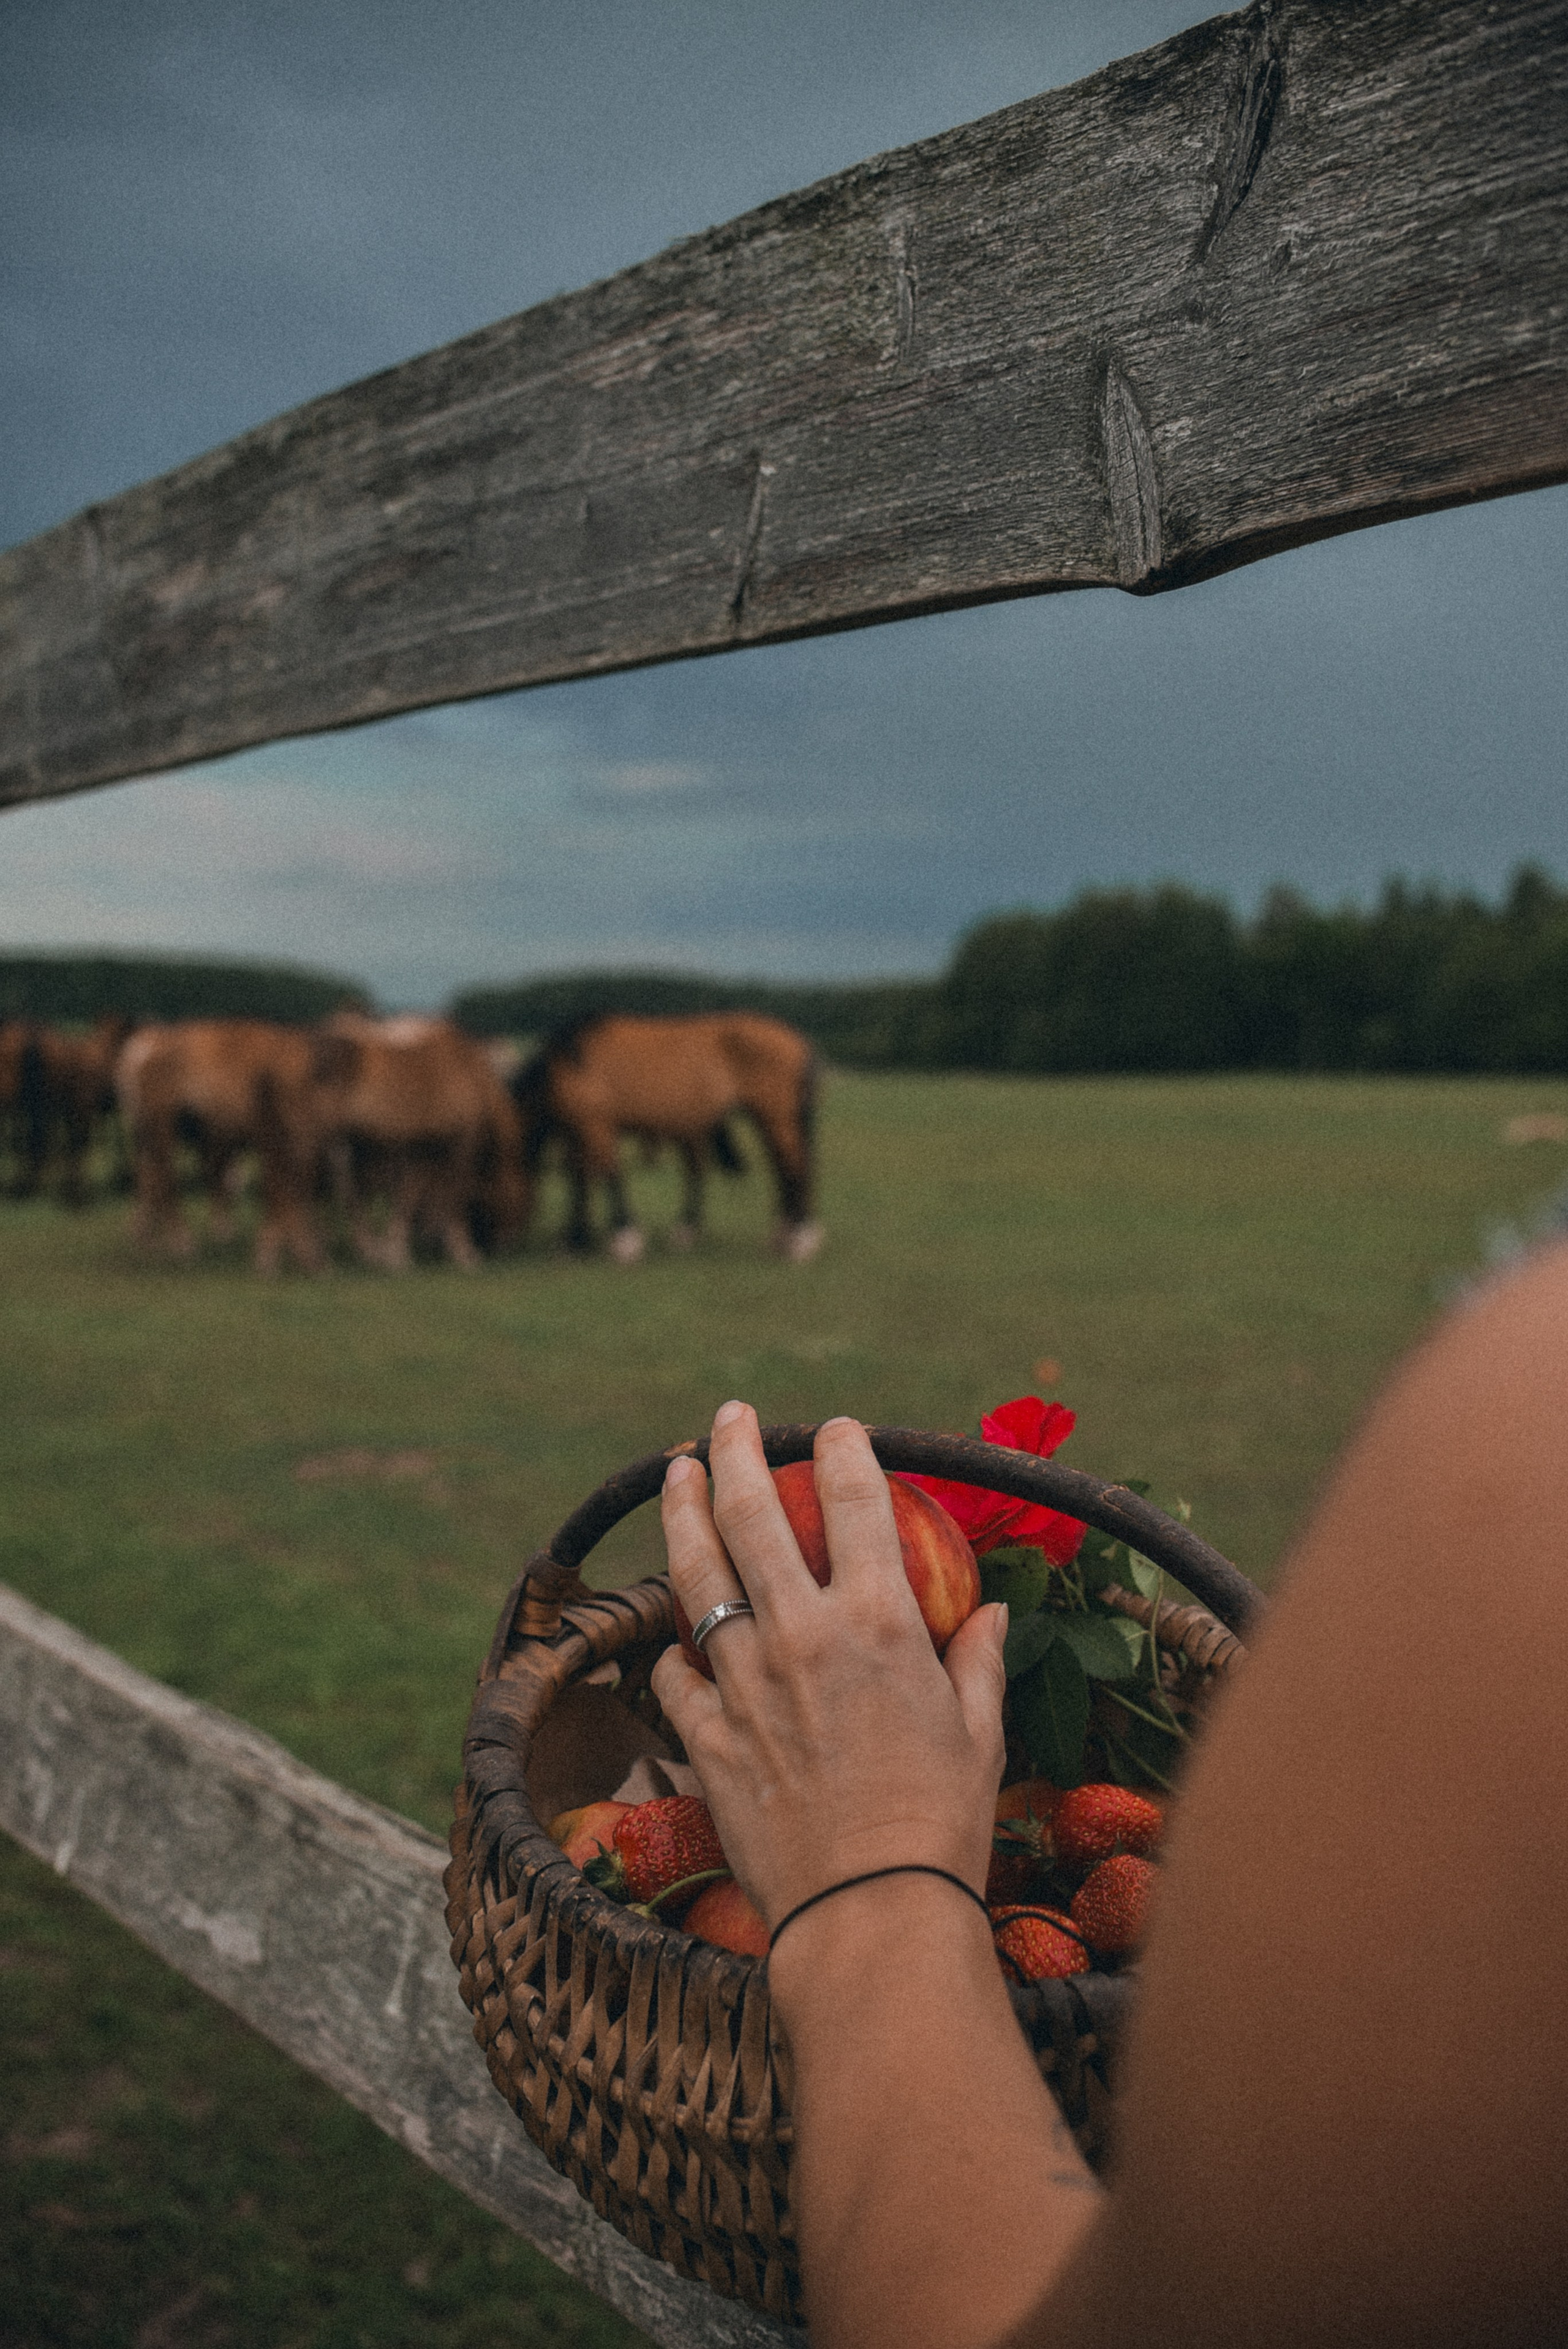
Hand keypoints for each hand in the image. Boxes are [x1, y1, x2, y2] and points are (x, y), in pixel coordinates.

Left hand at [649, 1400, 1008, 1939]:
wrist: (871, 1912)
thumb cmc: (941, 1823)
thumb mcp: (980, 1733)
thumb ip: (978, 1662)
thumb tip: (991, 1615)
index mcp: (878, 1623)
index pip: (857, 1502)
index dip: (844, 1451)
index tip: (836, 1428)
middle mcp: (802, 1636)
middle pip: (754, 1514)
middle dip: (737, 1451)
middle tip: (729, 1417)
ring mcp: (745, 1683)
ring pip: (696, 1574)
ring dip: (683, 1514)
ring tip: (676, 1474)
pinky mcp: (707, 1737)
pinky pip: (676, 1674)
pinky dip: (674, 1648)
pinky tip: (673, 1632)